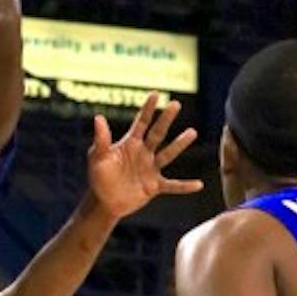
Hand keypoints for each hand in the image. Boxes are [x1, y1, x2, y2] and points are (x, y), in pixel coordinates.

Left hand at [86, 93, 203, 221]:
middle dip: (166, 119)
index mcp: (130, 144)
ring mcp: (151, 168)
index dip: (147, 109)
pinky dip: (184, 186)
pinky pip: (172, 186)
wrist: (104, 201)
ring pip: (168, 154)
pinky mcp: (154, 186)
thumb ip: (101, 140)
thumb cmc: (99, 177)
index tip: (155, 94)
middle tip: (175, 104)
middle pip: (157, 133)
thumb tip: (98, 117)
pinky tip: (199, 185)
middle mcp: (144, 153)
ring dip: (179, 144)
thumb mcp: (98, 158)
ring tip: (192, 132)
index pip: (141, 123)